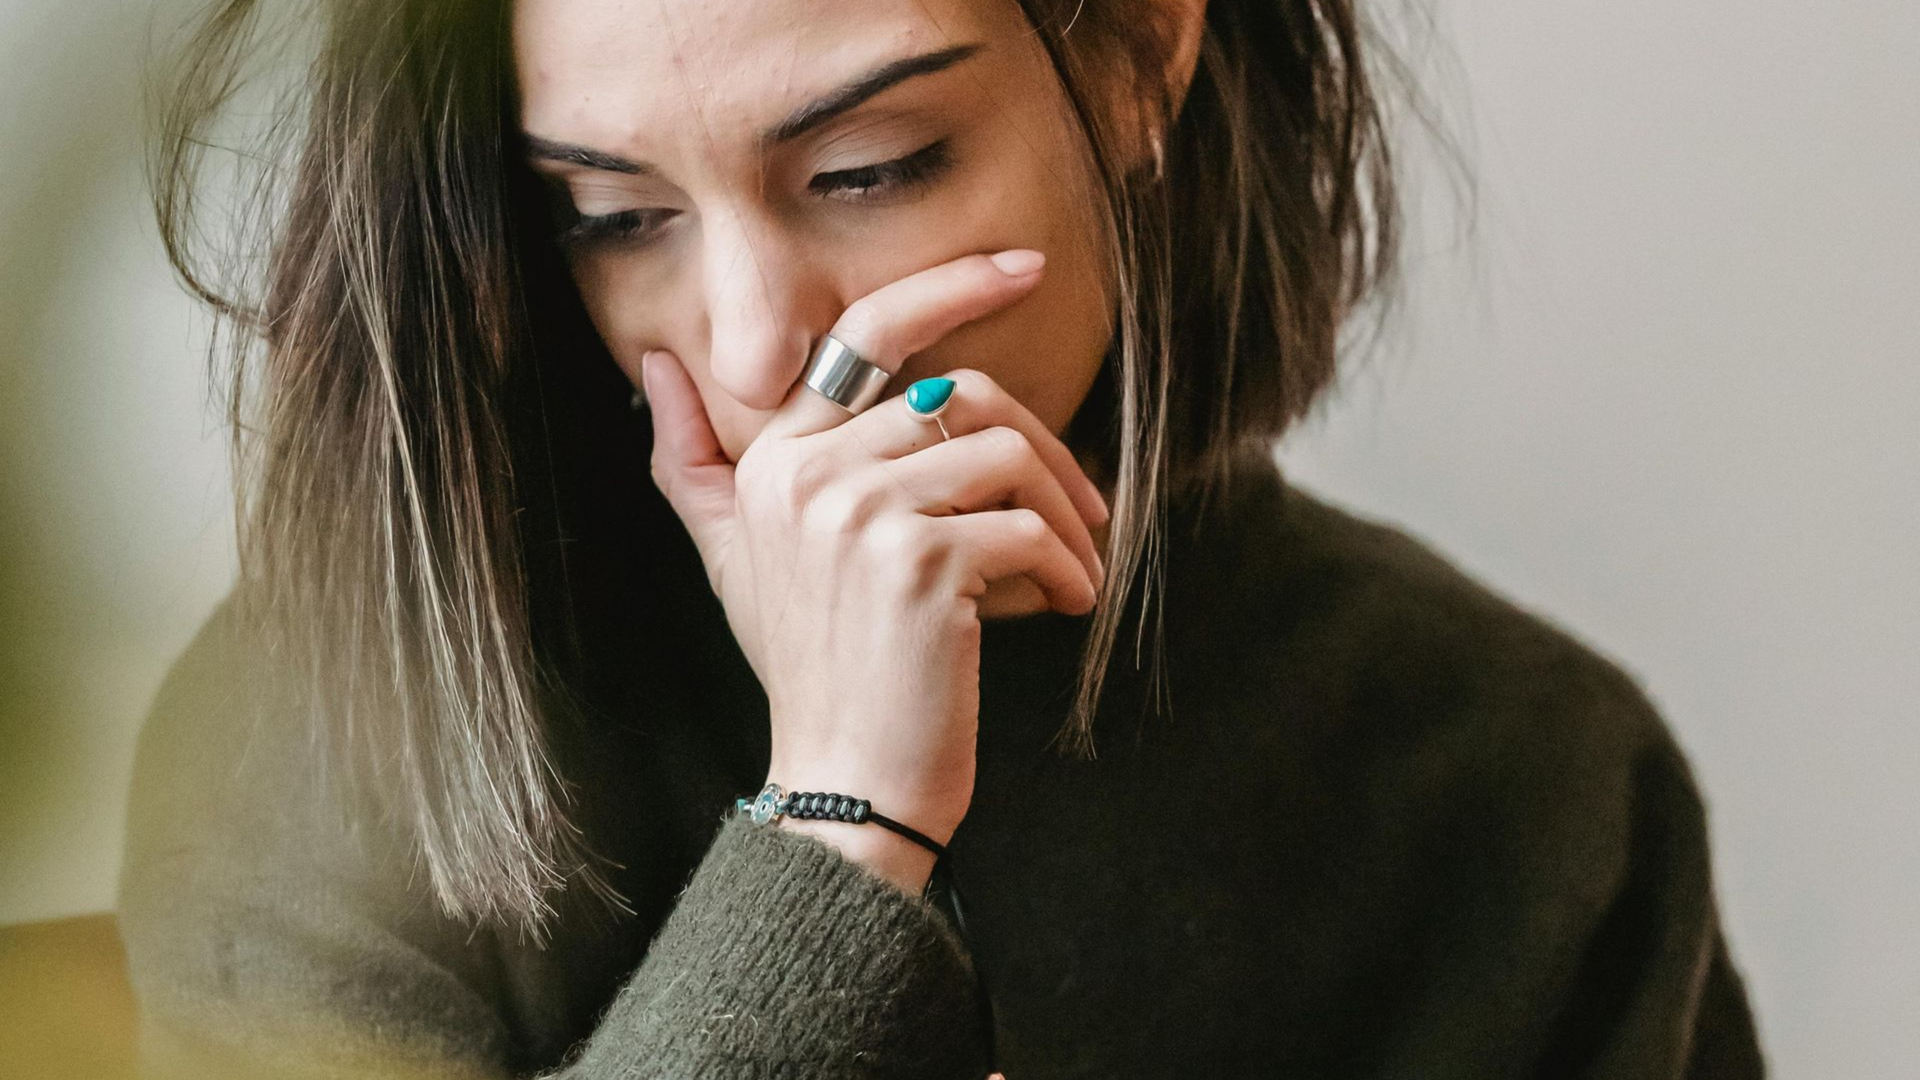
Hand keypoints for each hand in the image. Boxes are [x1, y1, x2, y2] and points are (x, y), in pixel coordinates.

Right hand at [641, 248, 1108, 890]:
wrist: (844, 782)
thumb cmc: (813, 667)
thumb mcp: (735, 558)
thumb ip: (694, 460)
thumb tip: (654, 365)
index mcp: (771, 458)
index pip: (867, 332)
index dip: (951, 286)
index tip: (1026, 268)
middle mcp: (805, 473)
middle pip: (960, 393)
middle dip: (1042, 448)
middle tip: (1082, 509)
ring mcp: (860, 517)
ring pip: (1005, 454)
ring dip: (1063, 514)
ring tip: (1072, 566)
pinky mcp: (920, 566)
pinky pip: (1025, 526)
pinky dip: (1066, 566)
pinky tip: (1067, 605)